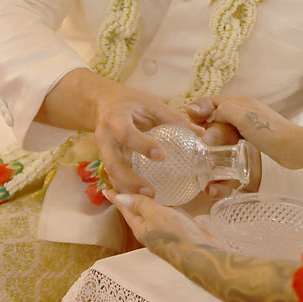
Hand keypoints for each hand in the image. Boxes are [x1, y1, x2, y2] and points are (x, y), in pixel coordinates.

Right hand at [91, 76, 204, 194]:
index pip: (126, 134)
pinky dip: (124, 188)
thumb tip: (201, 134)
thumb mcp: (152, 104)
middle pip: (113, 162)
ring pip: (111, 174)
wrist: (104, 103)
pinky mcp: (105, 161)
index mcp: (116, 118)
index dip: (143, 145)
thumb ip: (174, 118)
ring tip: (148, 198)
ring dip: (127, 188)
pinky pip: (112, 178)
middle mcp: (104, 137)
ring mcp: (102, 151)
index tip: (162, 156)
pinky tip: (140, 198)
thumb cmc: (132, 103)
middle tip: (151, 191)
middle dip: (130, 179)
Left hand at [105, 189, 221, 250]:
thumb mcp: (156, 215)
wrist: (203, 256)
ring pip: (151, 214)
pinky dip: (161, 208)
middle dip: (129, 200)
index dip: (116, 198)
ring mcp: (165, 232)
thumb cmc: (177, 235)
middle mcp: (150, 231)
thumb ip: (140, 205)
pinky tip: (164, 202)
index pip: (125, 209)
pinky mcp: (178, 231)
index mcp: (141, 228)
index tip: (106, 188)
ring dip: (145, 203)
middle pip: (136, 212)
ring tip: (140, 192)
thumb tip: (120, 197)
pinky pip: (166, 216)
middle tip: (120, 186)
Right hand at [188, 96, 299, 169]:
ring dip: (215, 132)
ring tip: (205, 144)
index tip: (188, 120)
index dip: (199, 108)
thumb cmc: (270, 133)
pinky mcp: (255, 137)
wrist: (295, 148)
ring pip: (225, 125)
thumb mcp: (244, 118)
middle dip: (205, 122)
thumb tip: (210, 113)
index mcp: (241, 103)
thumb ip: (225, 111)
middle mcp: (244, 111)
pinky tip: (222, 150)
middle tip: (196, 136)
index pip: (213, 101)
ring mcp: (250, 124)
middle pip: (218, 113)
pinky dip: (225, 140)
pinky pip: (233, 135)